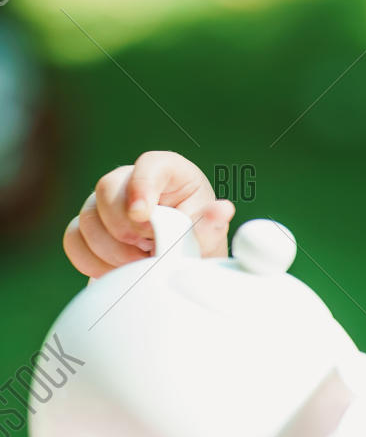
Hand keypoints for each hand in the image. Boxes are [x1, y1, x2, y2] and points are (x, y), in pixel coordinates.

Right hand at [62, 151, 234, 275]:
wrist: (179, 265)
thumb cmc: (198, 241)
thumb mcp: (209, 236)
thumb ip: (211, 225)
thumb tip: (222, 210)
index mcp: (169, 172)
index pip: (150, 165)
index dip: (142, 186)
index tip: (143, 216)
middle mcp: (131, 180)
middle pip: (107, 188)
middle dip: (125, 226)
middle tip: (149, 248)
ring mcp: (104, 202)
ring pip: (87, 218)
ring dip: (113, 249)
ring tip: (141, 262)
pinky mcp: (86, 226)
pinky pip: (73, 240)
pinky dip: (93, 261)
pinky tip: (117, 272)